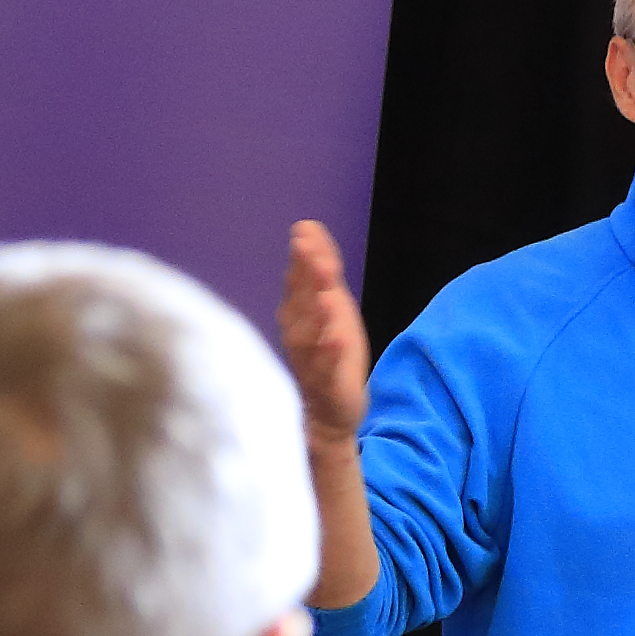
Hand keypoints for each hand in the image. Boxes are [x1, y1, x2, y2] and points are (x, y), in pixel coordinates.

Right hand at [276, 219, 373, 452]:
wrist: (329, 410)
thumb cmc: (328, 351)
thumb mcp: (330, 304)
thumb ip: (320, 268)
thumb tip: (306, 226)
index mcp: (297, 312)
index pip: (299, 278)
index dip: (303, 256)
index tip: (305, 230)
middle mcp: (297, 332)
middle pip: (301, 301)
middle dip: (305, 275)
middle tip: (307, 247)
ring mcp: (309, 358)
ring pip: (308, 334)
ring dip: (316, 313)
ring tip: (325, 292)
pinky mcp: (325, 383)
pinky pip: (325, 367)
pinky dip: (329, 353)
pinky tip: (337, 338)